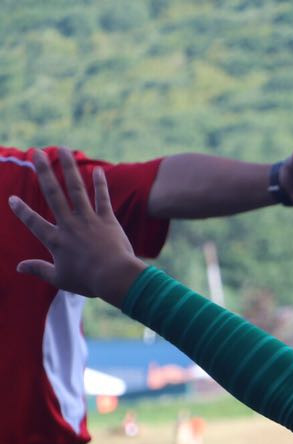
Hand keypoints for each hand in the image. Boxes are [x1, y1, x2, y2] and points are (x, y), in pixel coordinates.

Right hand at [9, 147, 147, 307]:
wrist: (116, 277)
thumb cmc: (88, 281)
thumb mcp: (59, 279)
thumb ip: (39, 270)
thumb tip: (19, 267)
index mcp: (56, 240)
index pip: (34, 222)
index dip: (22, 211)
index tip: (12, 198)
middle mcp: (70, 225)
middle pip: (53, 194)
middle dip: (43, 172)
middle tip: (36, 153)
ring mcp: (89, 220)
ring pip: (76, 189)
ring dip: (69, 168)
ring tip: (63, 149)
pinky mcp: (108, 220)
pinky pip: (103, 198)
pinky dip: (100, 184)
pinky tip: (97, 170)